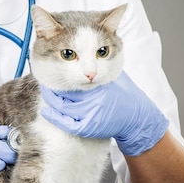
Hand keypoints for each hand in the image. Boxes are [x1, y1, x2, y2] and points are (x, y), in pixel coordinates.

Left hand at [40, 72, 168, 155]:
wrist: (137, 118)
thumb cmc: (125, 94)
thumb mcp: (114, 73)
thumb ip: (98, 64)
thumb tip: (79, 54)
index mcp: (101, 83)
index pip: (74, 76)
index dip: (61, 70)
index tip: (53, 66)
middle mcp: (95, 99)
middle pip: (66, 90)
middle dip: (54, 85)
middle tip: (46, 78)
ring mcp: (91, 115)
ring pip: (62, 107)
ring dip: (51, 99)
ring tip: (46, 92)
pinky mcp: (89, 128)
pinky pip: (67, 124)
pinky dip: (54, 117)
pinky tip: (46, 111)